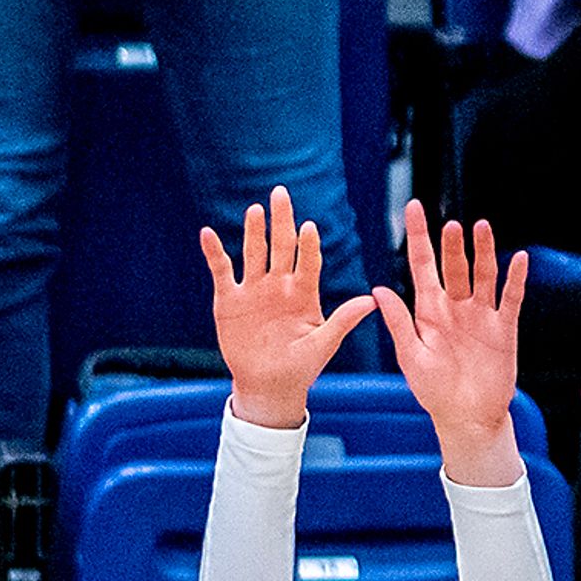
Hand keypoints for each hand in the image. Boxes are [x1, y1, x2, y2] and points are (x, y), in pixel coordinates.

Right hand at [203, 187, 379, 430]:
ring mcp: (254, 290)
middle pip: (281, 247)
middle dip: (281, 221)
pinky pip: (221, 271)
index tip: (309, 227)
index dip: (308, 245)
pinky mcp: (229, 299)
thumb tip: (372, 300)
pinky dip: (214, 253)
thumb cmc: (301, 368)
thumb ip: (343, 320)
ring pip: (254, 253)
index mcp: (304, 294)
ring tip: (255, 210)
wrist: (269, 386)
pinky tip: (207, 234)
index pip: (308, 262)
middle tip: (281, 194)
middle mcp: (280, 285)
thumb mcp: (324, 344)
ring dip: (253, 231)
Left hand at [372, 201, 526, 487]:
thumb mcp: (411, 357)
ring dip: (483, 252)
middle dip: (452, 244)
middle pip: (454, 266)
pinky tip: (519, 259)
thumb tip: (379, 291)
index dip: (419, 236)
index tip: (414, 207)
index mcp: (428, 311)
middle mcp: (455, 307)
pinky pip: (510, 299)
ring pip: (483, 275)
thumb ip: (399, 322)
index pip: (422, 264)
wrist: (467, 418)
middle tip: (450, 224)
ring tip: (482, 228)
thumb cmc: (434, 392)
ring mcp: (481, 316)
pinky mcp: (504, 329)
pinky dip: (515, 279)